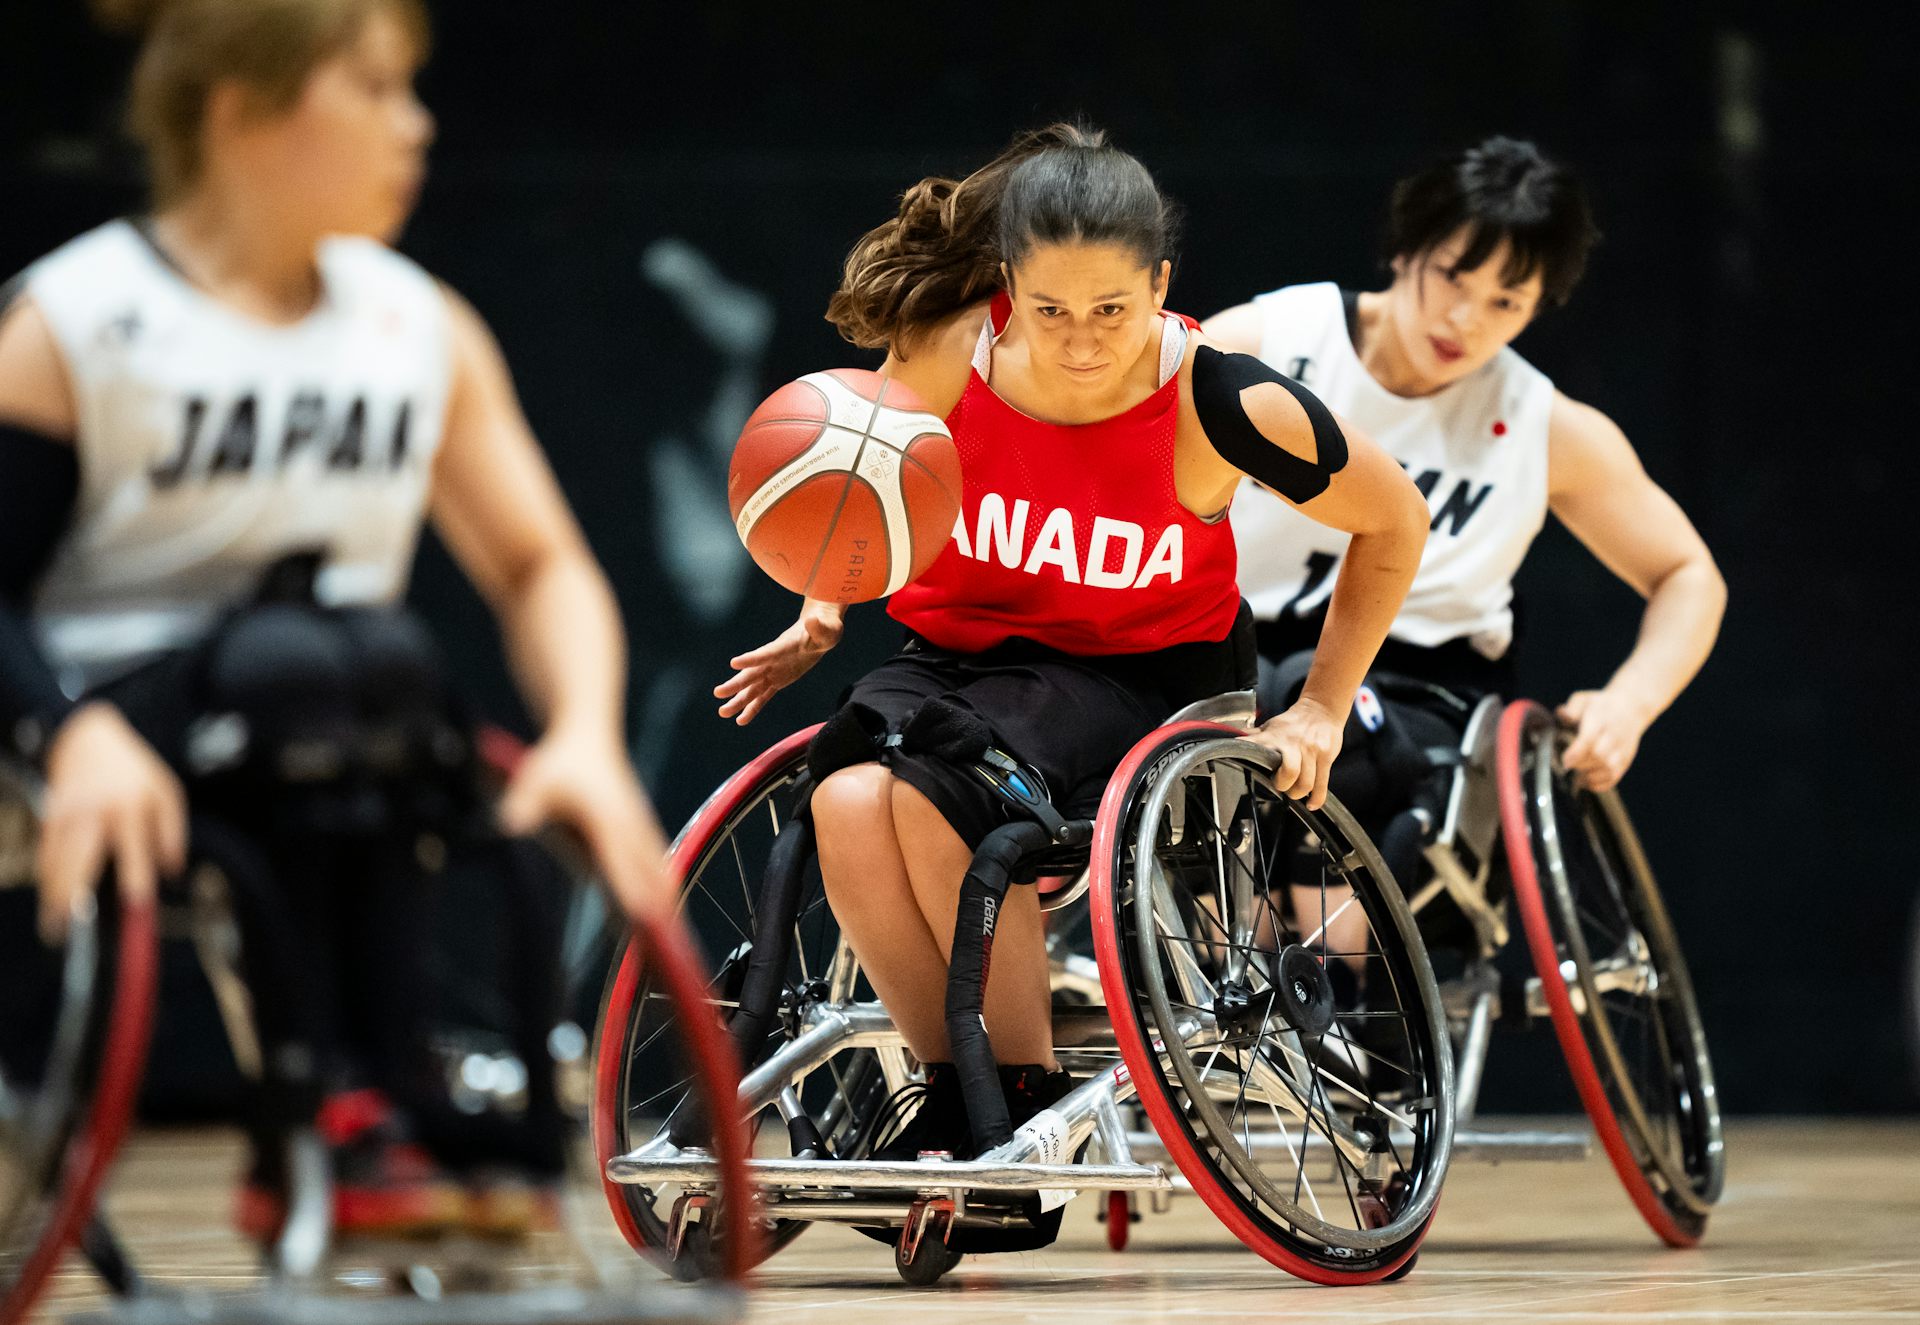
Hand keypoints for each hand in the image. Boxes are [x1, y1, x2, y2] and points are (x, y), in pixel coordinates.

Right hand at [36, 702, 186, 943]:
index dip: (137, 879)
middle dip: (75, 893)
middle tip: (71, 928)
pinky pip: (45, 855)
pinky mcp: (49, 817)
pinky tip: (49, 903)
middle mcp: (96, 812)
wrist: (87, 737)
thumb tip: (172, 872)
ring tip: (55, 929)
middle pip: (82, 858)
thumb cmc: (134, 771)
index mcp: (132, 806)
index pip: (135, 851)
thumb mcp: (166, 791)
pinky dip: (46, 879)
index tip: (138, 907)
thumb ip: (172, 832)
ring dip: (54, 896)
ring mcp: (68, 814)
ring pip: (57, 861)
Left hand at [499, 725, 673, 918]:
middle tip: (668, 943)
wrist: (588, 735)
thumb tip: (510, 826)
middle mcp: (629, 824)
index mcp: (607, 816)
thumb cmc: (560, 760)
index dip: (632, 888)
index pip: (621, 860)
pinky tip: (668, 906)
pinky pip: (656, 861)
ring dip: (666, 898)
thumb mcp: (537, 778)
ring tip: (675, 937)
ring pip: (657, 868)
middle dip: (658, 905)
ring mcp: (639, 826)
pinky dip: (664, 884)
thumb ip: (525, 803)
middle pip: (649, 872)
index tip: (643, 915)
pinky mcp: (640, 828)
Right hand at [713, 599, 844, 725]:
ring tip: (722, 713)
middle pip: (752, 674)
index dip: (752, 659)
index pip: (766, 654)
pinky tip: (740, 720)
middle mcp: (773, 660)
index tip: (734, 663)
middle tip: (718, 693)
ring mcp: (773, 671)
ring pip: (752, 688)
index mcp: (783, 647)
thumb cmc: (825, 629)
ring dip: (738, 701)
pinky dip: (752, 708)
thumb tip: (812, 621)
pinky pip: (763, 696)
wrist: (819, 632)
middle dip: (736, 684)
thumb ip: (819, 628)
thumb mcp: (828, 629)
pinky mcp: (777, 681)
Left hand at [1246, 696, 1343, 809]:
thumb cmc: (1293, 722)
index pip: (1257, 746)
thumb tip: (1229, 742)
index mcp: (1274, 736)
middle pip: (1289, 773)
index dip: (1247, 755)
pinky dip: (1316, 798)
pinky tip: (1311, 804)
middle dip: (1283, 787)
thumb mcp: (1270, 726)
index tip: (1237, 764)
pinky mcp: (1326, 756)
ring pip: (1306, 783)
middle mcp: (1293, 743)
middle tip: (1280, 786)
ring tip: (1295, 791)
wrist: (1321, 709)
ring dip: (1298, 793)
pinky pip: (1322, 784)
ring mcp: (1311, 750)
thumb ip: (1253, 737)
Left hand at [1557, 688, 1652, 792]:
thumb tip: (1562, 714)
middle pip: (1598, 756)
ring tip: (1576, 777)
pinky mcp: (1626, 760)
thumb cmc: (1600, 705)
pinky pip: (1614, 777)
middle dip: (1580, 765)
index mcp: (1601, 719)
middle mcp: (1613, 736)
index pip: (1589, 739)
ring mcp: (1622, 749)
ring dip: (1589, 777)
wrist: (1632, 707)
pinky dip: (1600, 784)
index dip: (1576, 753)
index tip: (1565, 761)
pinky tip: (1587, 782)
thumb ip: (1572, 707)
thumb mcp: (1584, 699)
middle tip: (1568, 767)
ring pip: (1608, 769)